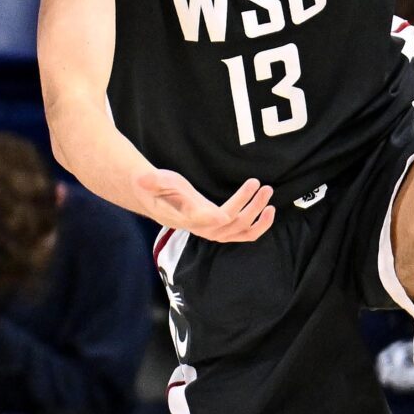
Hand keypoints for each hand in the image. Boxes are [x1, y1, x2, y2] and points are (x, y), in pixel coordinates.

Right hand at [135, 168, 273, 242]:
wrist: (152, 198)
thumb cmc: (152, 186)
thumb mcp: (152, 181)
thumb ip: (154, 182)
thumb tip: (145, 180)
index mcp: (185, 217)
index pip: (208, 219)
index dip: (228, 210)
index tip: (248, 191)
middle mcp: (200, 228)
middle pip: (231, 223)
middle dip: (251, 205)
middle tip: (263, 185)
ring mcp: (211, 231)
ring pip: (241, 230)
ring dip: (258, 214)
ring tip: (267, 193)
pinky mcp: (218, 227)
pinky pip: (243, 234)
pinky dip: (258, 226)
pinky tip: (268, 211)